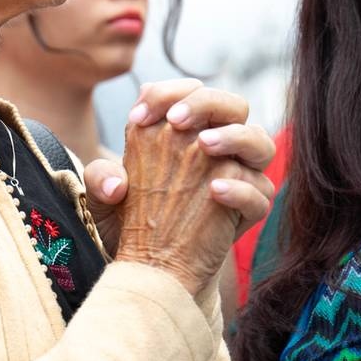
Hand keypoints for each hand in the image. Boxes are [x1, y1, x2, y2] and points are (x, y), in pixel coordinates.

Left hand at [113, 81, 273, 296]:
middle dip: (207, 104)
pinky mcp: (247, 211)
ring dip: (234, 136)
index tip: (138, 119)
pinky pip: (261, 192)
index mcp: (184, 131)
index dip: (166, 95)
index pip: (187, 92)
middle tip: (176, 122)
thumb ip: (99, 179)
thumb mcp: (102, 203)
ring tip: (204, 146)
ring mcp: (237, 177)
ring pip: (260, 142)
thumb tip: (114, 183)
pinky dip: (242, 188)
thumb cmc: (129, 225)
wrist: (150, 268)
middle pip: (233, 105)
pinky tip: (215, 190)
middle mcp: (216, 147)